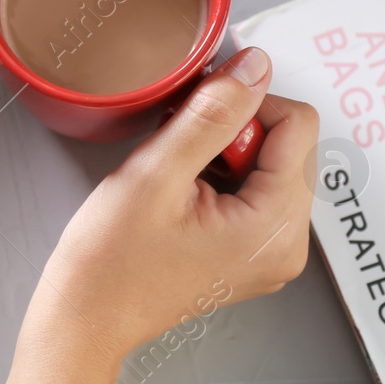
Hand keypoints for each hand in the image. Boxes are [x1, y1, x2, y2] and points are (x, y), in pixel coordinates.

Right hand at [27, 47, 317, 358]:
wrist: (86, 317)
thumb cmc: (111, 259)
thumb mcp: (158, 171)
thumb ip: (213, 113)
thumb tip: (256, 66)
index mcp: (275, 229)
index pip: (298, 124)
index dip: (246, 103)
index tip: (197, 114)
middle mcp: (289, 245)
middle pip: (291, 143)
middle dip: (237, 129)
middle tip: (181, 149)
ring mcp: (274, 252)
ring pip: (273, 161)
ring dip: (227, 149)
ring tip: (178, 174)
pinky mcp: (255, 252)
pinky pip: (259, 188)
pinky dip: (225, 172)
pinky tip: (185, 188)